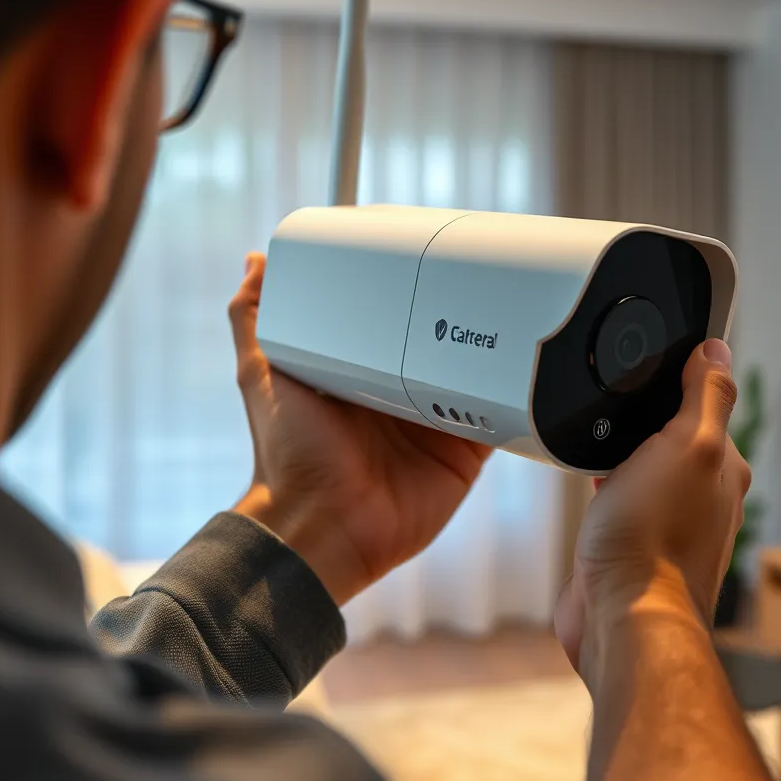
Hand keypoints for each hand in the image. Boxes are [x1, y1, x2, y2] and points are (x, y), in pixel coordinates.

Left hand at [228, 253, 490, 605]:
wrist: (323, 527)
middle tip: (480, 275)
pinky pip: (500, 419)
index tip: (427, 253)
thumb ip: (255, 319)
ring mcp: (438, 423)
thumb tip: (256, 262)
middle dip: (461, 314)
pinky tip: (525, 369)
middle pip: (442, 343)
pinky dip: (515, 397)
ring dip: (493, 351)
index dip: (410, 292)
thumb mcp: (260, 374)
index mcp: (363, 371)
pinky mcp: (466, 453)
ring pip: (476, 375)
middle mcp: (403, 394)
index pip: (395, 321)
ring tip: (511, 313)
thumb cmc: (288, 455)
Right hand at [554, 339, 749, 685]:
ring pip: (646, 467)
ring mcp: (665, 521)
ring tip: (599, 431)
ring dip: (626, 450)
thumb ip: (705, 398)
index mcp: (722, 468)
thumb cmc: (654, 539)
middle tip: (616, 394)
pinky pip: (620, 498)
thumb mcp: (687, 447)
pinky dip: (606, 481)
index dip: (682, 377)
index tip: (654, 356)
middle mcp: (701, 496)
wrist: (620, 617)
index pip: (708, 404)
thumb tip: (718, 351)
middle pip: (675, 436)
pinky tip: (588, 478)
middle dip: (649, 416)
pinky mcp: (630, 543)